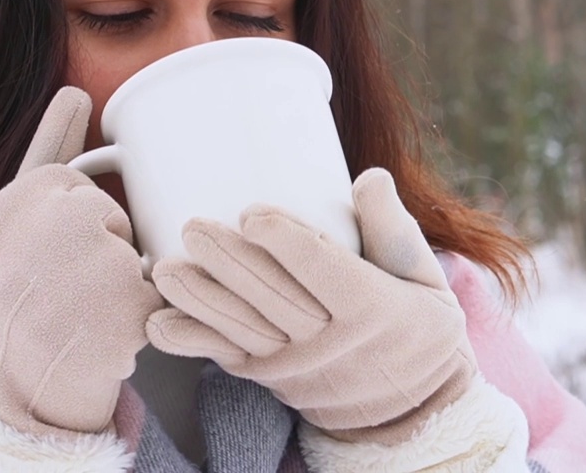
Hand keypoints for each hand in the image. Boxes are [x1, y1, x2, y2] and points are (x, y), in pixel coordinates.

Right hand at [0, 87, 163, 437]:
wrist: (14, 410)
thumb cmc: (13, 318)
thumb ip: (42, 169)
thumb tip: (75, 89)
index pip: (59, 179)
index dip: (70, 211)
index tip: (59, 236)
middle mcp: (32, 232)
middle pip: (102, 208)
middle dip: (99, 242)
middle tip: (68, 289)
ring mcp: (76, 268)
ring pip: (130, 246)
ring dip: (121, 277)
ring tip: (81, 314)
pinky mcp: (122, 305)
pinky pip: (156, 287)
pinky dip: (144, 311)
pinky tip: (107, 336)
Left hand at [146, 168, 476, 444]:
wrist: (410, 409)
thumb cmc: (416, 325)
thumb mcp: (426, 279)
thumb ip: (395, 229)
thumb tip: (370, 177)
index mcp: (373, 309)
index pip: (325, 274)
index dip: (287, 244)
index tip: (255, 214)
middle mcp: (330, 343)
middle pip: (273, 300)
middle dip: (230, 263)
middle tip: (195, 227)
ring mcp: (293, 366)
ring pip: (242, 330)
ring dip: (200, 299)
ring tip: (167, 269)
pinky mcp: (267, 379)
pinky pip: (225, 357)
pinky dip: (190, 341)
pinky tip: (158, 322)